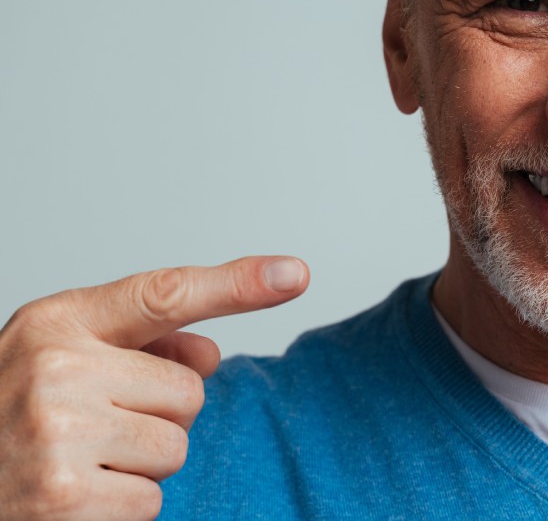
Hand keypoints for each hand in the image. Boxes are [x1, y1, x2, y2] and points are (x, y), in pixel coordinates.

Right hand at [0, 256, 308, 519]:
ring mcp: (59, 434)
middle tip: (92, 428)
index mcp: (58, 324)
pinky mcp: (67, 496)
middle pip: (189, 393)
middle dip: (155, 417)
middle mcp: (56, 370)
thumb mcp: (60, 358)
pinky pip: (150, 500)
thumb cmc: (8, 414)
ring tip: (78, 461)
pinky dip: (120, 508)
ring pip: (175, 449)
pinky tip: (72, 495)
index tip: (295, 274)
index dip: (238, 284)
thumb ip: (138, 345)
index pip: (166, 294)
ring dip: (139, 465)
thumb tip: (211, 353)